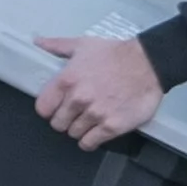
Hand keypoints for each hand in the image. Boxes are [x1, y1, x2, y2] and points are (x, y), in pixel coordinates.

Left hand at [34, 35, 165, 150]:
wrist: (148, 63)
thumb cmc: (116, 54)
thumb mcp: (83, 45)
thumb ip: (57, 46)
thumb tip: (38, 42)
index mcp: (67, 80)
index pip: (43, 108)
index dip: (50, 109)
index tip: (57, 107)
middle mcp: (78, 99)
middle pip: (58, 124)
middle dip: (65, 120)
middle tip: (76, 113)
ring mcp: (95, 115)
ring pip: (74, 134)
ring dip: (80, 129)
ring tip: (90, 119)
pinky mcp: (111, 127)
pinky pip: (89, 143)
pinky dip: (91, 140)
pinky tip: (96, 131)